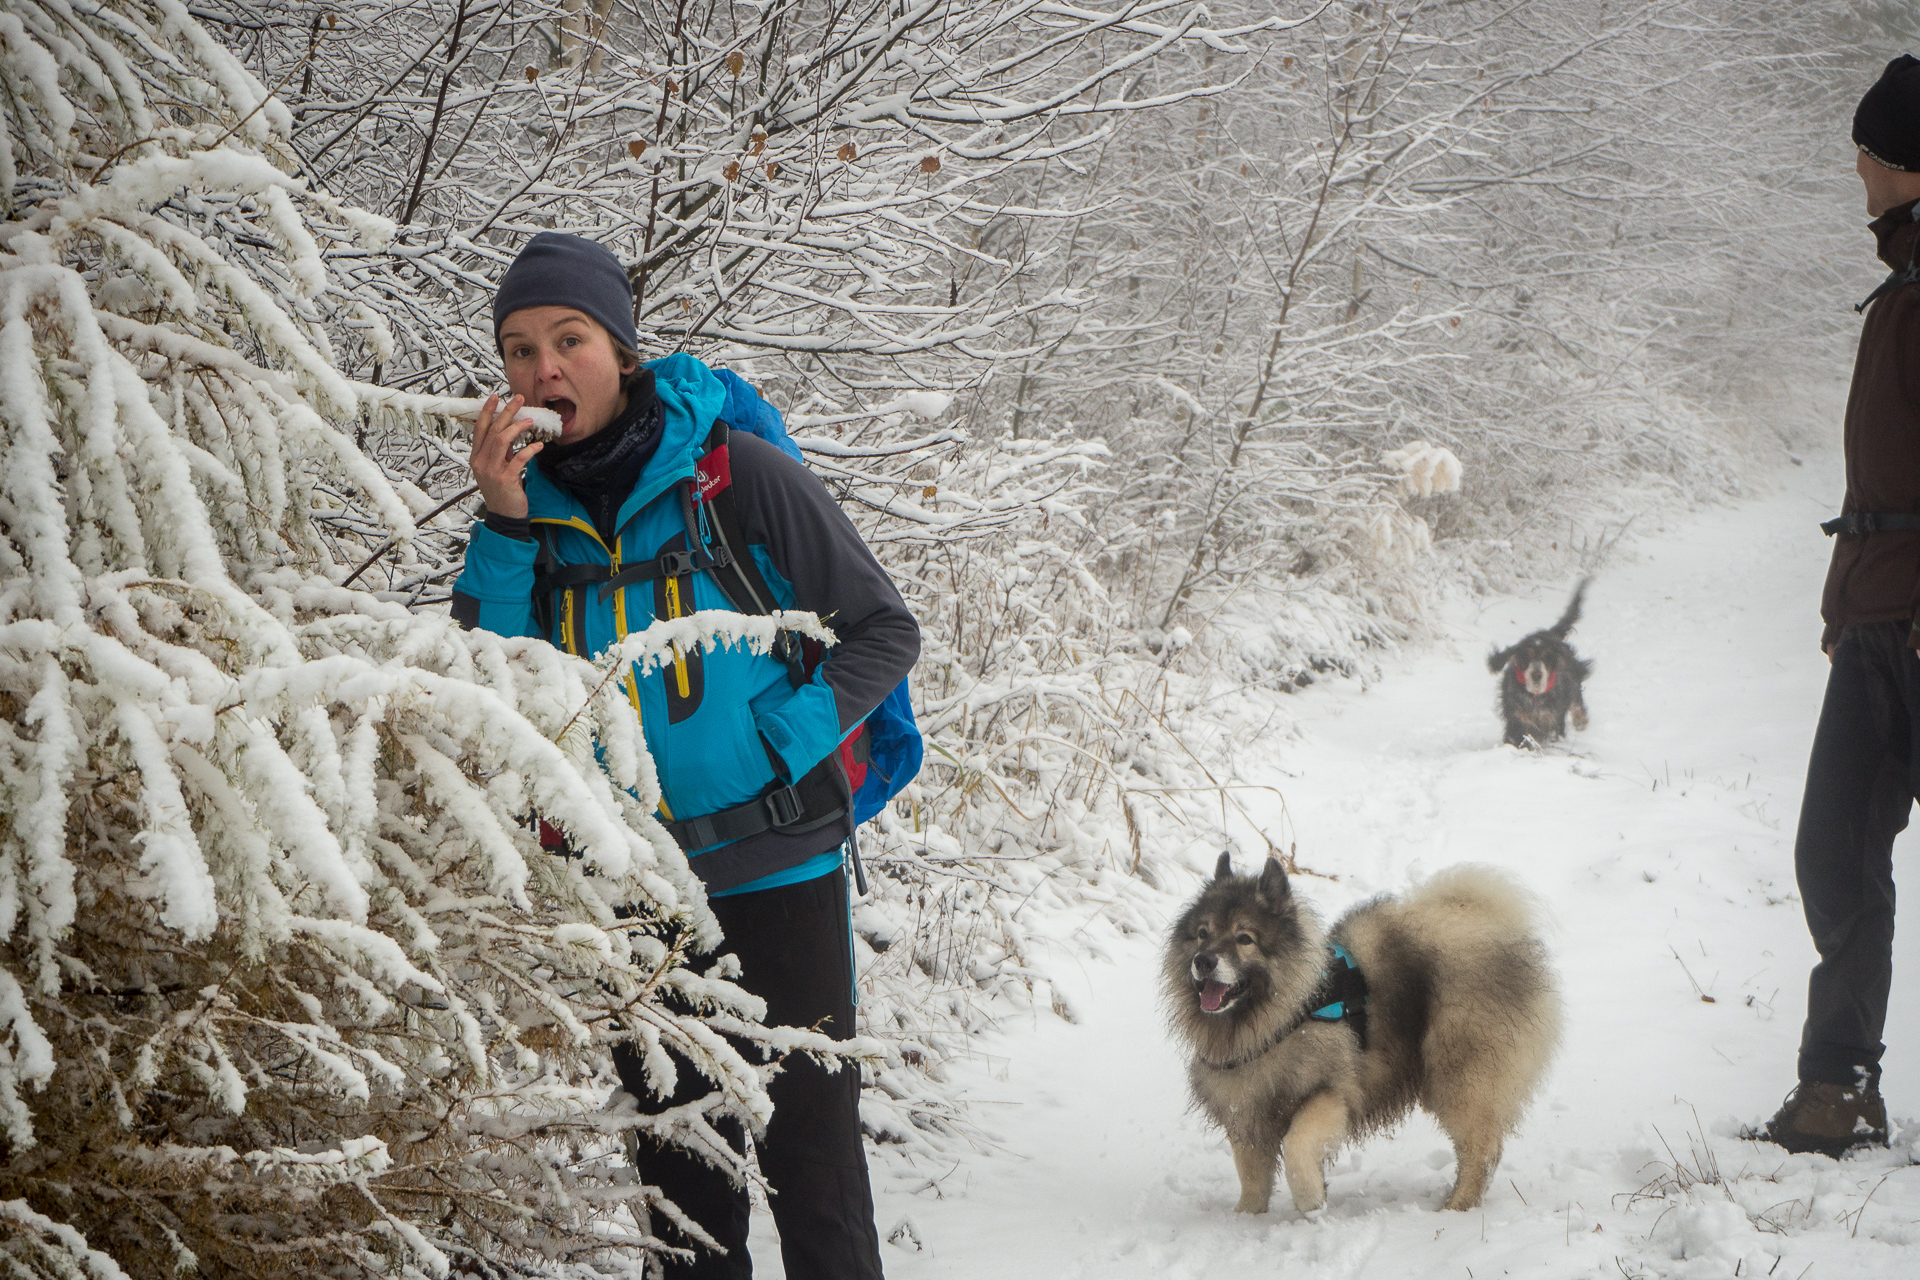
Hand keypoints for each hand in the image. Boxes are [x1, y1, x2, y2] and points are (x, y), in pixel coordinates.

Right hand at [471, 394, 541, 518]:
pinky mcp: (506, 480)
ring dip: (517, 427)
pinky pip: (518, 459)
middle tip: (519, 398)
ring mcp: (492, 471)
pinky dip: (530, 450)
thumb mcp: (496, 468)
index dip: (487, 411)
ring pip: (502, 440)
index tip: (495, 396)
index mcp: (476, 458)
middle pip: (492, 431)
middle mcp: (480, 463)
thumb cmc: (502, 490)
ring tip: (530, 421)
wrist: (504, 516)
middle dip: (506, 412)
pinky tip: (539, 445)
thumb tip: (509, 431)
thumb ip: (499, 451)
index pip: (479, 429)